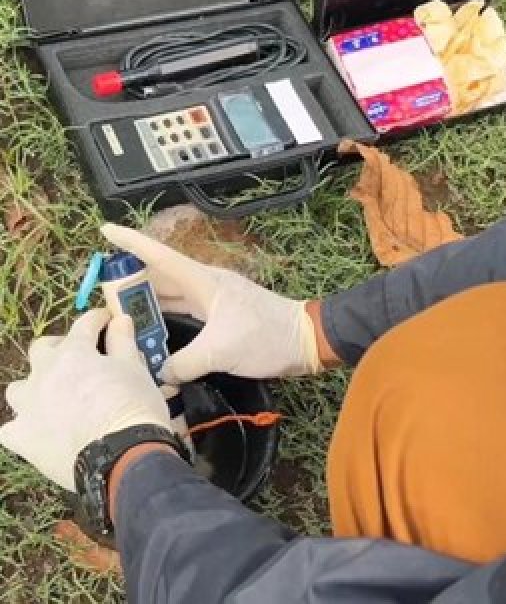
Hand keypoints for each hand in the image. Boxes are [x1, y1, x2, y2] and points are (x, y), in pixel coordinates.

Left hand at [0, 310, 168, 490]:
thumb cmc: (133, 408)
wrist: (120, 455)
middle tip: (80, 358)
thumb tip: (120, 320)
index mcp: (74, 354)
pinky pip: (13, 429)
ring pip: (18, 389)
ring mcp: (28, 407)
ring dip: (34, 389)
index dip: (98, 320)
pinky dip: (25, 428)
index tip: (107, 321)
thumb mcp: (136, 370)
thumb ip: (123, 342)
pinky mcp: (21, 438)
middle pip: (42, 349)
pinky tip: (42, 432)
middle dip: (59, 348)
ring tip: (55, 397)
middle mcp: (44, 375)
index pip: (84, 325)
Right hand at [101, 224, 321, 382]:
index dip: (132, 243)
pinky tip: (153, 332)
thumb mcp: (221, 351)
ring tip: (118, 314)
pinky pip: (184, 312)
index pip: (160, 257)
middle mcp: (206, 286)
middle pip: (160, 277)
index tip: (105, 230)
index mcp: (204, 282)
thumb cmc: (267, 337)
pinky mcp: (222, 318)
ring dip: (147, 302)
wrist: (306, 340)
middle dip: (130, 281)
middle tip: (99, 294)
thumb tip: (160, 374)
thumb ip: (183, 363)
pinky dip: (166, 318)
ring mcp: (215, 301)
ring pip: (171, 296)